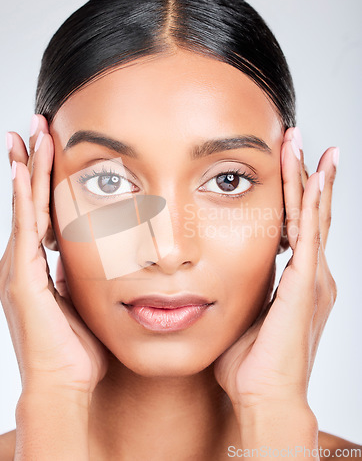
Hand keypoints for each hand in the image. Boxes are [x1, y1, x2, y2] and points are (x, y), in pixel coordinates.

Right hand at [0, 115, 108, 397]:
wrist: (63, 385)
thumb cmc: (75, 348)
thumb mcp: (78, 299)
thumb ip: (75, 274)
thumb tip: (81, 256)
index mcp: (34, 266)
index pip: (39, 210)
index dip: (43, 177)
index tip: (49, 146)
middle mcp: (20, 261)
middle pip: (27, 200)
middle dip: (31, 161)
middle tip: (35, 124)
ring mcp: (17, 268)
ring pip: (24, 207)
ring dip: (28, 168)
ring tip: (30, 133)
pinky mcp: (21, 278)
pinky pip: (24, 228)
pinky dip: (23, 197)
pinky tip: (23, 169)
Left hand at [214, 127, 337, 414]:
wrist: (264, 395)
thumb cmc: (249, 361)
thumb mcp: (244, 313)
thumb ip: (240, 289)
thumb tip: (218, 275)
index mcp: (297, 279)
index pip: (295, 223)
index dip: (293, 192)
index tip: (285, 161)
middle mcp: (311, 272)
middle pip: (309, 211)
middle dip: (304, 173)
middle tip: (299, 138)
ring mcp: (312, 276)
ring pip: (312, 215)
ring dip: (309, 177)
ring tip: (307, 144)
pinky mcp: (305, 283)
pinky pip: (309, 234)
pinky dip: (313, 204)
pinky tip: (315, 176)